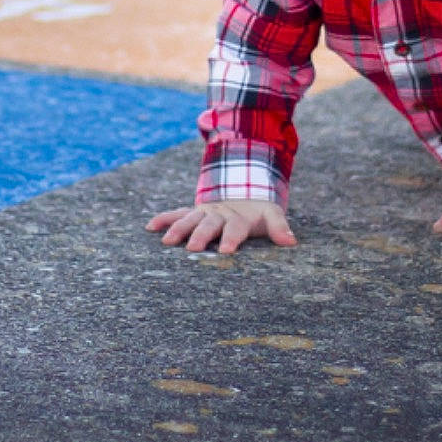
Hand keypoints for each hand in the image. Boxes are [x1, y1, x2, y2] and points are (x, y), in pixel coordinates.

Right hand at [146, 200, 295, 254]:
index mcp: (238, 217)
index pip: (236, 228)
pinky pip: (176, 214)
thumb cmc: (259, 211)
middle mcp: (219, 213)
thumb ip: (279, 228)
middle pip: (209, 224)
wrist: (244, 190)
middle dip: (201, 235)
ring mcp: (205, 212)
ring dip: (178, 229)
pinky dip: (164, 219)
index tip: (227, 251)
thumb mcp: (271, 215)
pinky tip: (150, 227)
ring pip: (190, 219)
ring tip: (167, 242)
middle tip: (191, 248)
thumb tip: (291, 242)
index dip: (232, 239)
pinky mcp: (194, 212)